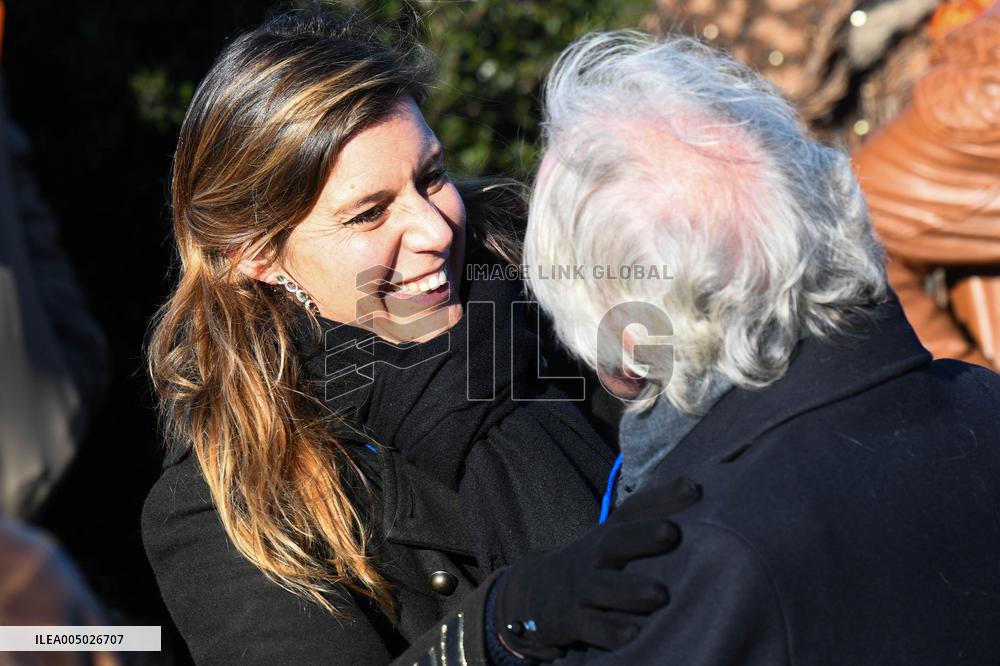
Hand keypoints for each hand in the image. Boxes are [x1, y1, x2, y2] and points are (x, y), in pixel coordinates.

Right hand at [492, 476, 701, 661]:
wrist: (534, 593)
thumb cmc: (593, 563)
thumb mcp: (615, 536)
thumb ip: (653, 513)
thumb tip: (695, 484)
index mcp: (609, 534)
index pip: (634, 511)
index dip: (662, 498)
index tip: (693, 489)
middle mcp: (594, 556)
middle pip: (615, 541)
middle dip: (642, 536)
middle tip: (671, 532)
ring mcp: (581, 589)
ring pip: (604, 587)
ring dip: (631, 590)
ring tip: (660, 594)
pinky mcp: (571, 621)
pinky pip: (591, 628)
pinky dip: (610, 632)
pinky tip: (633, 634)